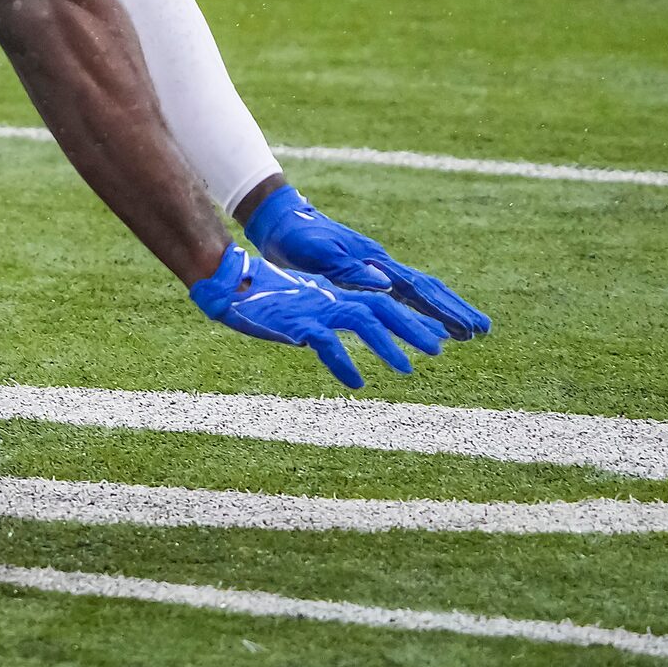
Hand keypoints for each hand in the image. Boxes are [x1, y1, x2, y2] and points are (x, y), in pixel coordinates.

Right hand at [190, 244, 446, 388]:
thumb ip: (328, 320)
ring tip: (407, 369)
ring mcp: (314, 311)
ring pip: (361, 321)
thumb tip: (349, 340)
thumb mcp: (304, 308)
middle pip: (381, 307)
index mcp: (334, 296)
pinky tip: (356, 383)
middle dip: (411, 327)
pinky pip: (325, 343)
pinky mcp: (295, 324)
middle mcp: (330, 299)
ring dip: (386, 344)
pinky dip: (343, 362)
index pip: (381, 303)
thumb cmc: (264, 299)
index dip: (411, 319)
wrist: (228, 284)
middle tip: (439, 348)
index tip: (439, 336)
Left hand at [245, 184, 490, 339]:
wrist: (281, 220)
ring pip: (416, 293)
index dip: (444, 310)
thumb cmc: (296, 237)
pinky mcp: (361, 273)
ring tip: (465, 332)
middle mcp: (382, 266)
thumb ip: (350, 269)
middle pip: (427, 290)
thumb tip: (387, 284)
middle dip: (454, 311)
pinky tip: (423, 321)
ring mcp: (374, 269)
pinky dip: (416, 309)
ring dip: (441, 312)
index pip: (418, 290)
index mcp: (376, 263)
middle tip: (482, 332)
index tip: (469, 328)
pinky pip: (399, 295)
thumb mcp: (319, 254)